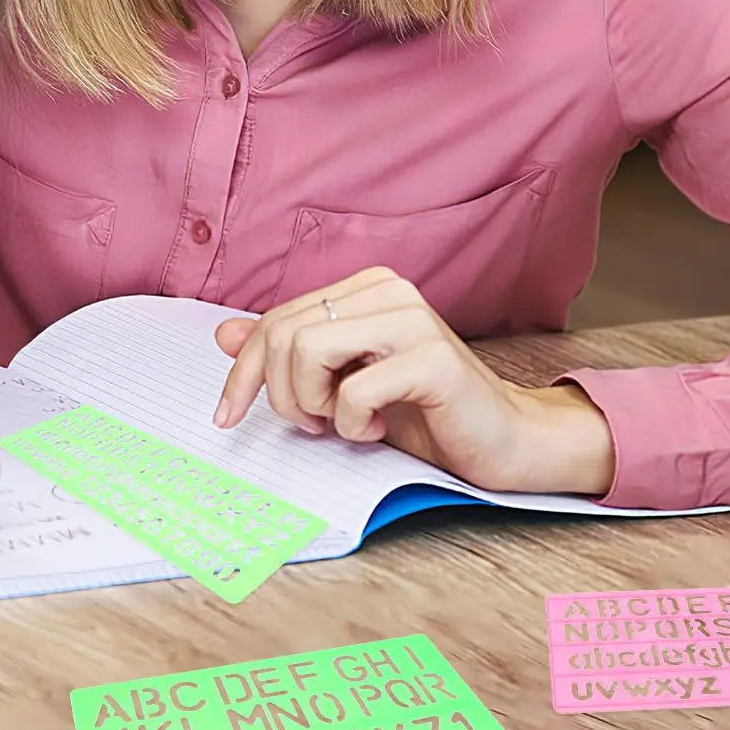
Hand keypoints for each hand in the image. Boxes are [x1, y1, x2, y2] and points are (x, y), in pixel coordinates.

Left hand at [212, 267, 615, 495]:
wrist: (505, 441)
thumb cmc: (422, 411)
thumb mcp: (342, 383)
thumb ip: (288, 355)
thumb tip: (224, 334)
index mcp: (363, 288)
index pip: (275, 320)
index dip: (242, 372)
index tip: (227, 416)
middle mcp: (387, 289)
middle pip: (283, 334)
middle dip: (279, 394)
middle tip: (313, 424)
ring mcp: (411, 318)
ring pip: (307, 352)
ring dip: (314, 405)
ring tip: (346, 422)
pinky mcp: (432, 358)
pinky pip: (353, 392)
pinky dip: (353, 424)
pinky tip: (381, 428)